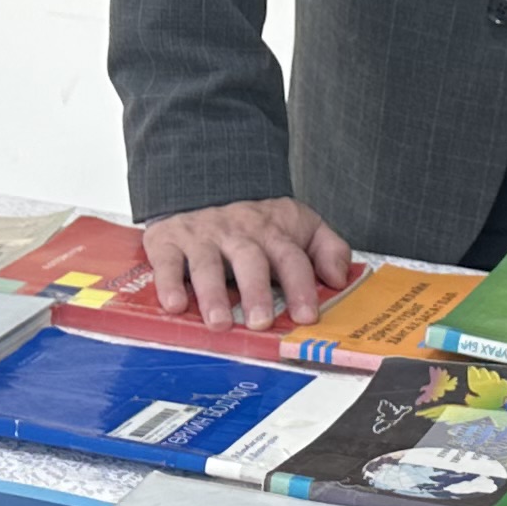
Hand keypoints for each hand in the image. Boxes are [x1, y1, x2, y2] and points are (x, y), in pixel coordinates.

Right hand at [142, 198, 356, 327]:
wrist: (204, 182)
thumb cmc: (256, 221)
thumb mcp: (301, 224)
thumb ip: (328, 249)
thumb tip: (339, 279)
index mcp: (274, 232)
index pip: (292, 259)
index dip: (301, 287)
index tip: (306, 315)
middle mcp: (238, 234)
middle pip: (250, 261)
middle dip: (256, 292)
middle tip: (260, 321)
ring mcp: (202, 236)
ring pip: (208, 264)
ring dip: (213, 294)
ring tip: (219, 322)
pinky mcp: (168, 240)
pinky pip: (167, 262)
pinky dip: (168, 284)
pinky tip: (175, 305)